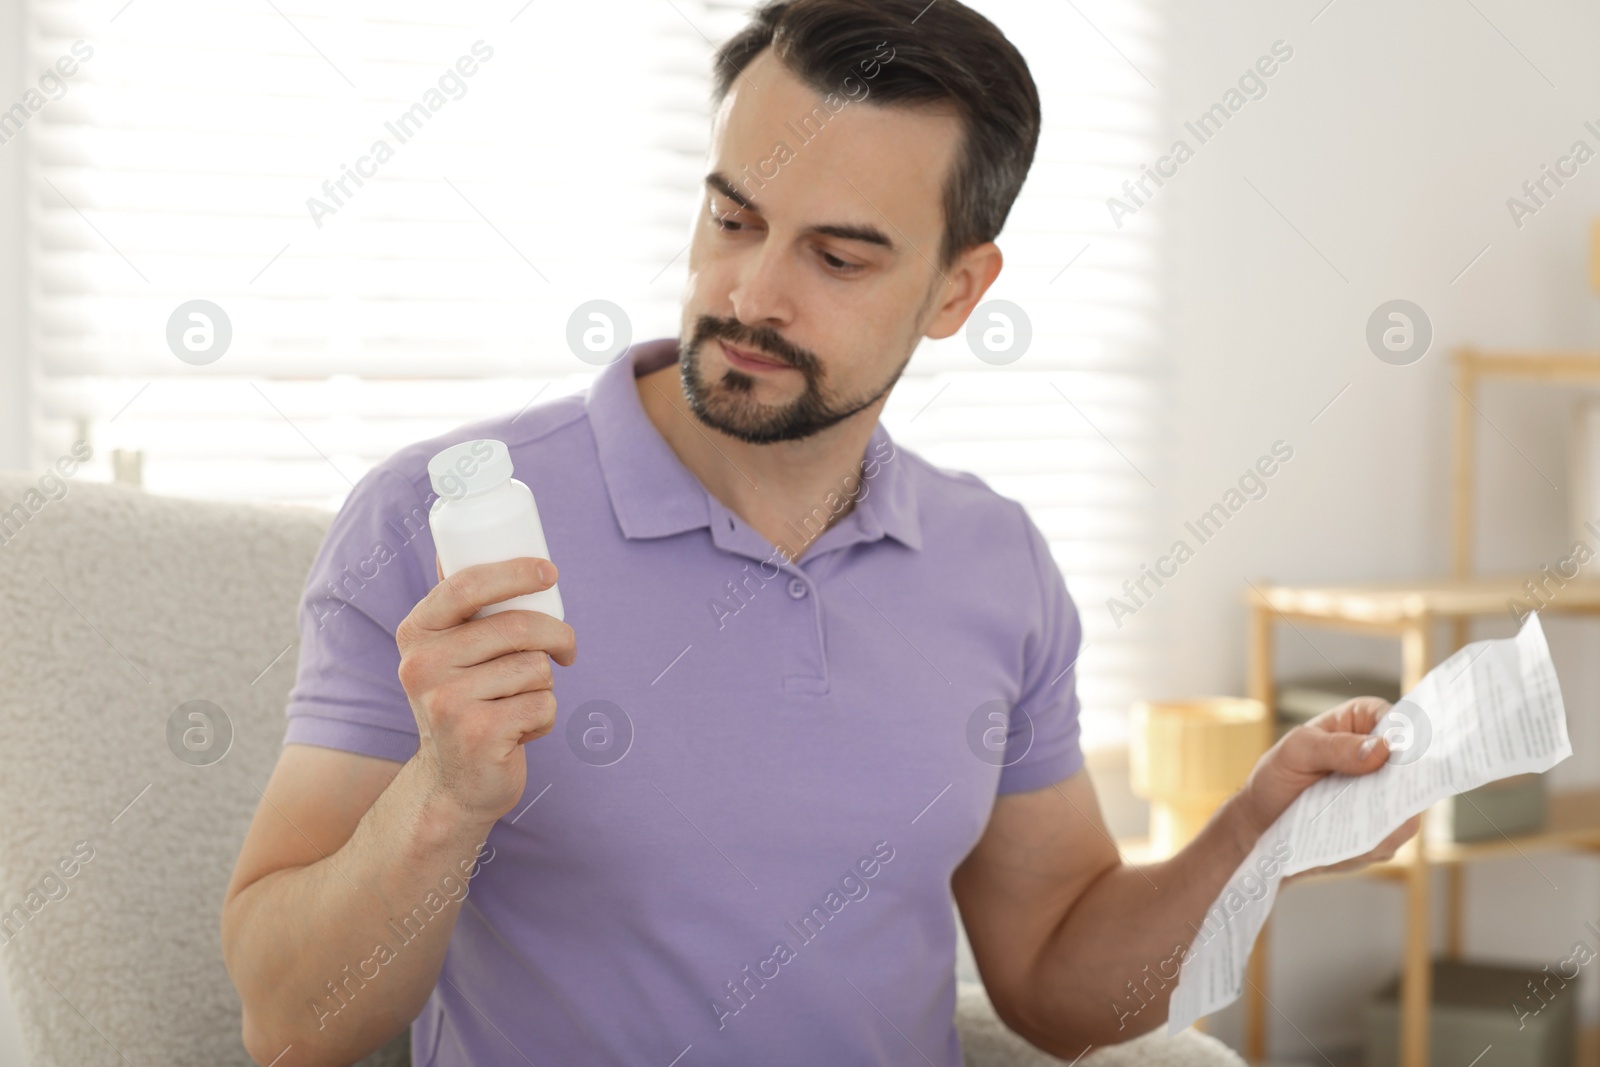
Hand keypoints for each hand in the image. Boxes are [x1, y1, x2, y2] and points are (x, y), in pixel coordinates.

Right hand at [395, 557, 576, 823]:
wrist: (452, 783)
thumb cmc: (464, 703)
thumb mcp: (447, 653)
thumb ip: (455, 607)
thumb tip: (455, 544)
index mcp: (415, 633)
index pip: (466, 584)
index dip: (514, 571)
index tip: (550, 572)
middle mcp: (422, 665)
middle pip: (518, 627)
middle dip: (557, 635)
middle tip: (566, 649)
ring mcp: (446, 702)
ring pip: (536, 667)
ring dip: (543, 687)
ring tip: (517, 703)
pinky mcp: (478, 734)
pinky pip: (542, 705)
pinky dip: (544, 719)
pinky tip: (518, 732)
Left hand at [1233, 697, 1420, 873]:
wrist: (1263, 822)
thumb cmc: (1279, 775)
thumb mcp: (1296, 751)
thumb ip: (1335, 747)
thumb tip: (1382, 749)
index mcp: (1365, 724)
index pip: (1399, 722)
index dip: (1408, 735)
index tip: (1399, 751)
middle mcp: (1386, 762)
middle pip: (1413, 770)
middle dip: (1403, 783)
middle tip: (1384, 793)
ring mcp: (1388, 800)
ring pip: (1406, 810)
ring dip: (1386, 819)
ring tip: (1357, 824)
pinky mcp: (1383, 834)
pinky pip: (1389, 839)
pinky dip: (1371, 842)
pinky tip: (1349, 845)